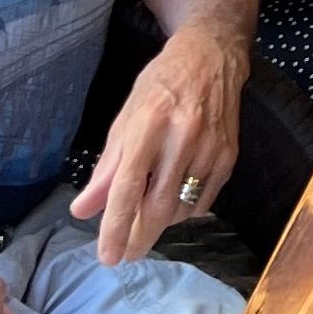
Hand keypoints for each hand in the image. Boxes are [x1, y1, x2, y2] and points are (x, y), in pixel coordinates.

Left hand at [71, 22, 244, 266]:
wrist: (212, 56)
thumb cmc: (161, 85)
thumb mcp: (126, 118)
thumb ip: (106, 168)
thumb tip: (83, 210)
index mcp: (148, 125)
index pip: (128, 187)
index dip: (116, 226)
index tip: (107, 257)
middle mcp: (182, 138)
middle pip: (158, 206)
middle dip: (139, 237)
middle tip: (125, 255)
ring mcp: (210, 148)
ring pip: (182, 208)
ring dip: (161, 224)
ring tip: (146, 223)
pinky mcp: (229, 156)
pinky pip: (204, 201)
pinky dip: (184, 211)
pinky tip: (173, 203)